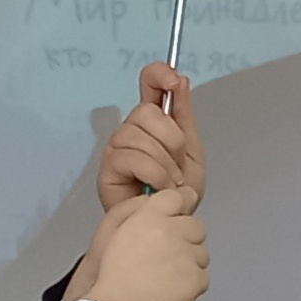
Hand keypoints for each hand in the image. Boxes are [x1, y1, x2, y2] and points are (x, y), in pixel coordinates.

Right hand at [69, 182, 207, 300]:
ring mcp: (187, 256)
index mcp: (150, 217)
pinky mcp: (196, 278)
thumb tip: (157, 205)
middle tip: (166, 254)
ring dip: (188, 261)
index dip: (177, 207)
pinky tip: (170, 287)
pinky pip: (202, 275)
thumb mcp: (115, 231)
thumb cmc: (114, 278)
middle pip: (195, 225)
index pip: (176, 196)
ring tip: (163, 275)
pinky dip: (191, 282)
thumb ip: (139, 213)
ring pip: (201, 252)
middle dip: (185, 237)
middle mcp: (171, 232)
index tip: (177, 213)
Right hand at [98, 65, 203, 209]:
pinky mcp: (109, 167)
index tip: (173, 81)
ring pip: (142, 136)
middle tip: (178, 167)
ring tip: (170, 184)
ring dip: (166, 165)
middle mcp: (132, 129)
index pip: (149, 83)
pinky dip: (155, 175)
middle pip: (147, 112)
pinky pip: (135, 158)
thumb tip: (179, 80)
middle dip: (173, 142)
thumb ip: (184, 116)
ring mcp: (118, 147)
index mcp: (154, 122)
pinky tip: (157, 189)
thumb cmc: (176, 195)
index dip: (158, 75)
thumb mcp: (191, 153)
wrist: (169, 225)